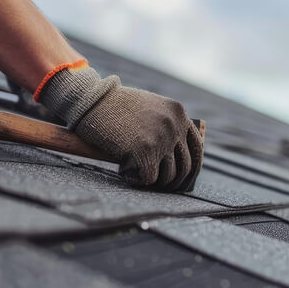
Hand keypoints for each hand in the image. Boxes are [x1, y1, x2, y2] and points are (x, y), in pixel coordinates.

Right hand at [38, 64, 203, 191]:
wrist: (92, 99)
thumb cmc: (116, 107)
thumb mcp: (151, 108)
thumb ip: (167, 127)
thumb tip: (177, 159)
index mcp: (178, 113)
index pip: (197, 149)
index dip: (192, 169)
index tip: (183, 180)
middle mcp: (174, 125)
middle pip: (185, 167)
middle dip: (174, 183)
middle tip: (161, 188)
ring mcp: (161, 138)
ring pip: (168, 176)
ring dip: (153, 182)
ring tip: (137, 174)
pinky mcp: (145, 151)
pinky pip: (149, 178)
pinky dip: (137, 180)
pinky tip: (126, 172)